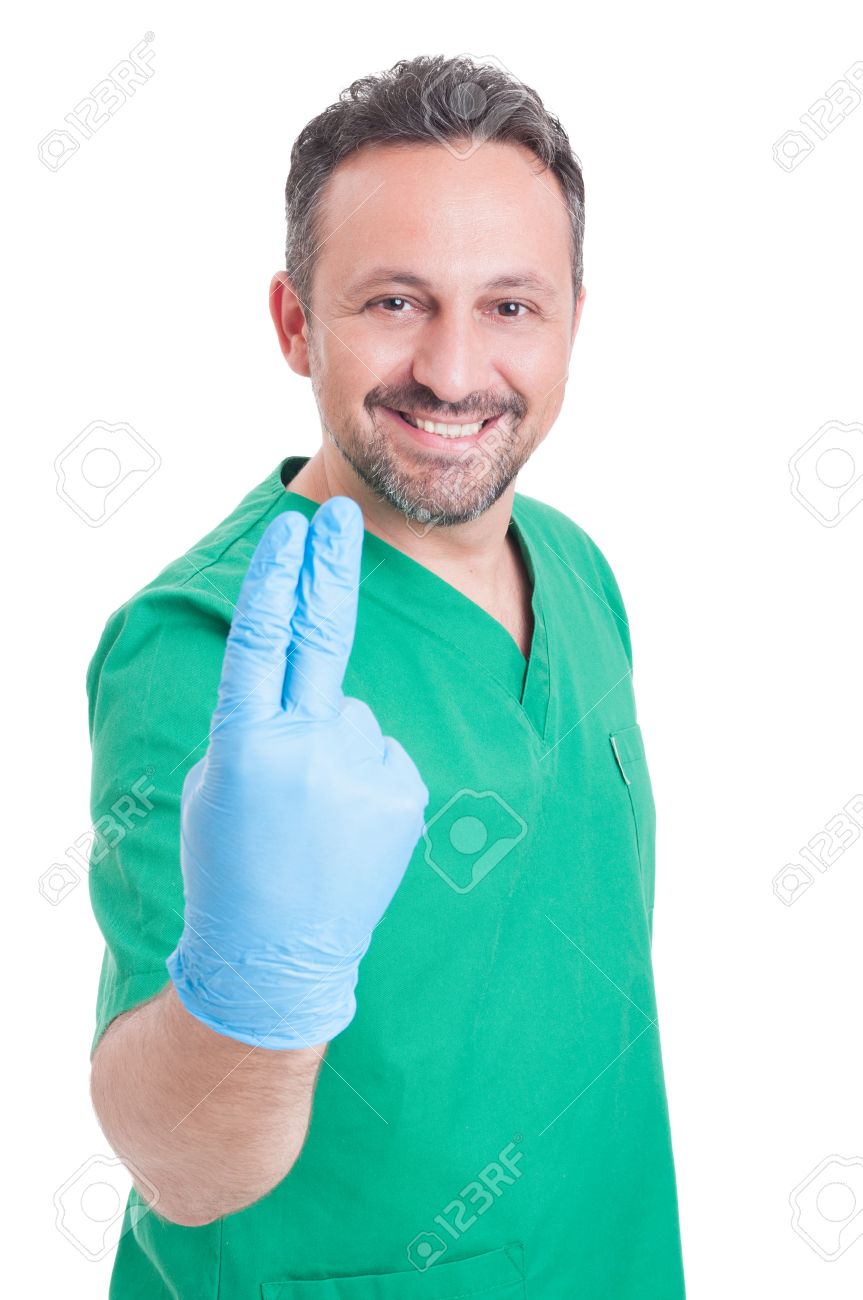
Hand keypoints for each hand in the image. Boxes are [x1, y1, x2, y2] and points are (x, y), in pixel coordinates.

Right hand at [166, 496, 429, 1049]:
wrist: (278, 957)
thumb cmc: (233, 864)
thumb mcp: (218, 784)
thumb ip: (261, 723)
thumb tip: (317, 685)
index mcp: (247, 742)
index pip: (262, 638)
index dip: (275, 578)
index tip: (291, 529)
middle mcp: (308, 747)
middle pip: (322, 636)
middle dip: (328, 568)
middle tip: (337, 514)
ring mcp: (363, 769)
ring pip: (352, 716)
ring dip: (335, 745)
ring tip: (315, 815)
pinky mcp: (406, 792)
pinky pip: (382, 752)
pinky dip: (365, 774)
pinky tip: (346, 826)